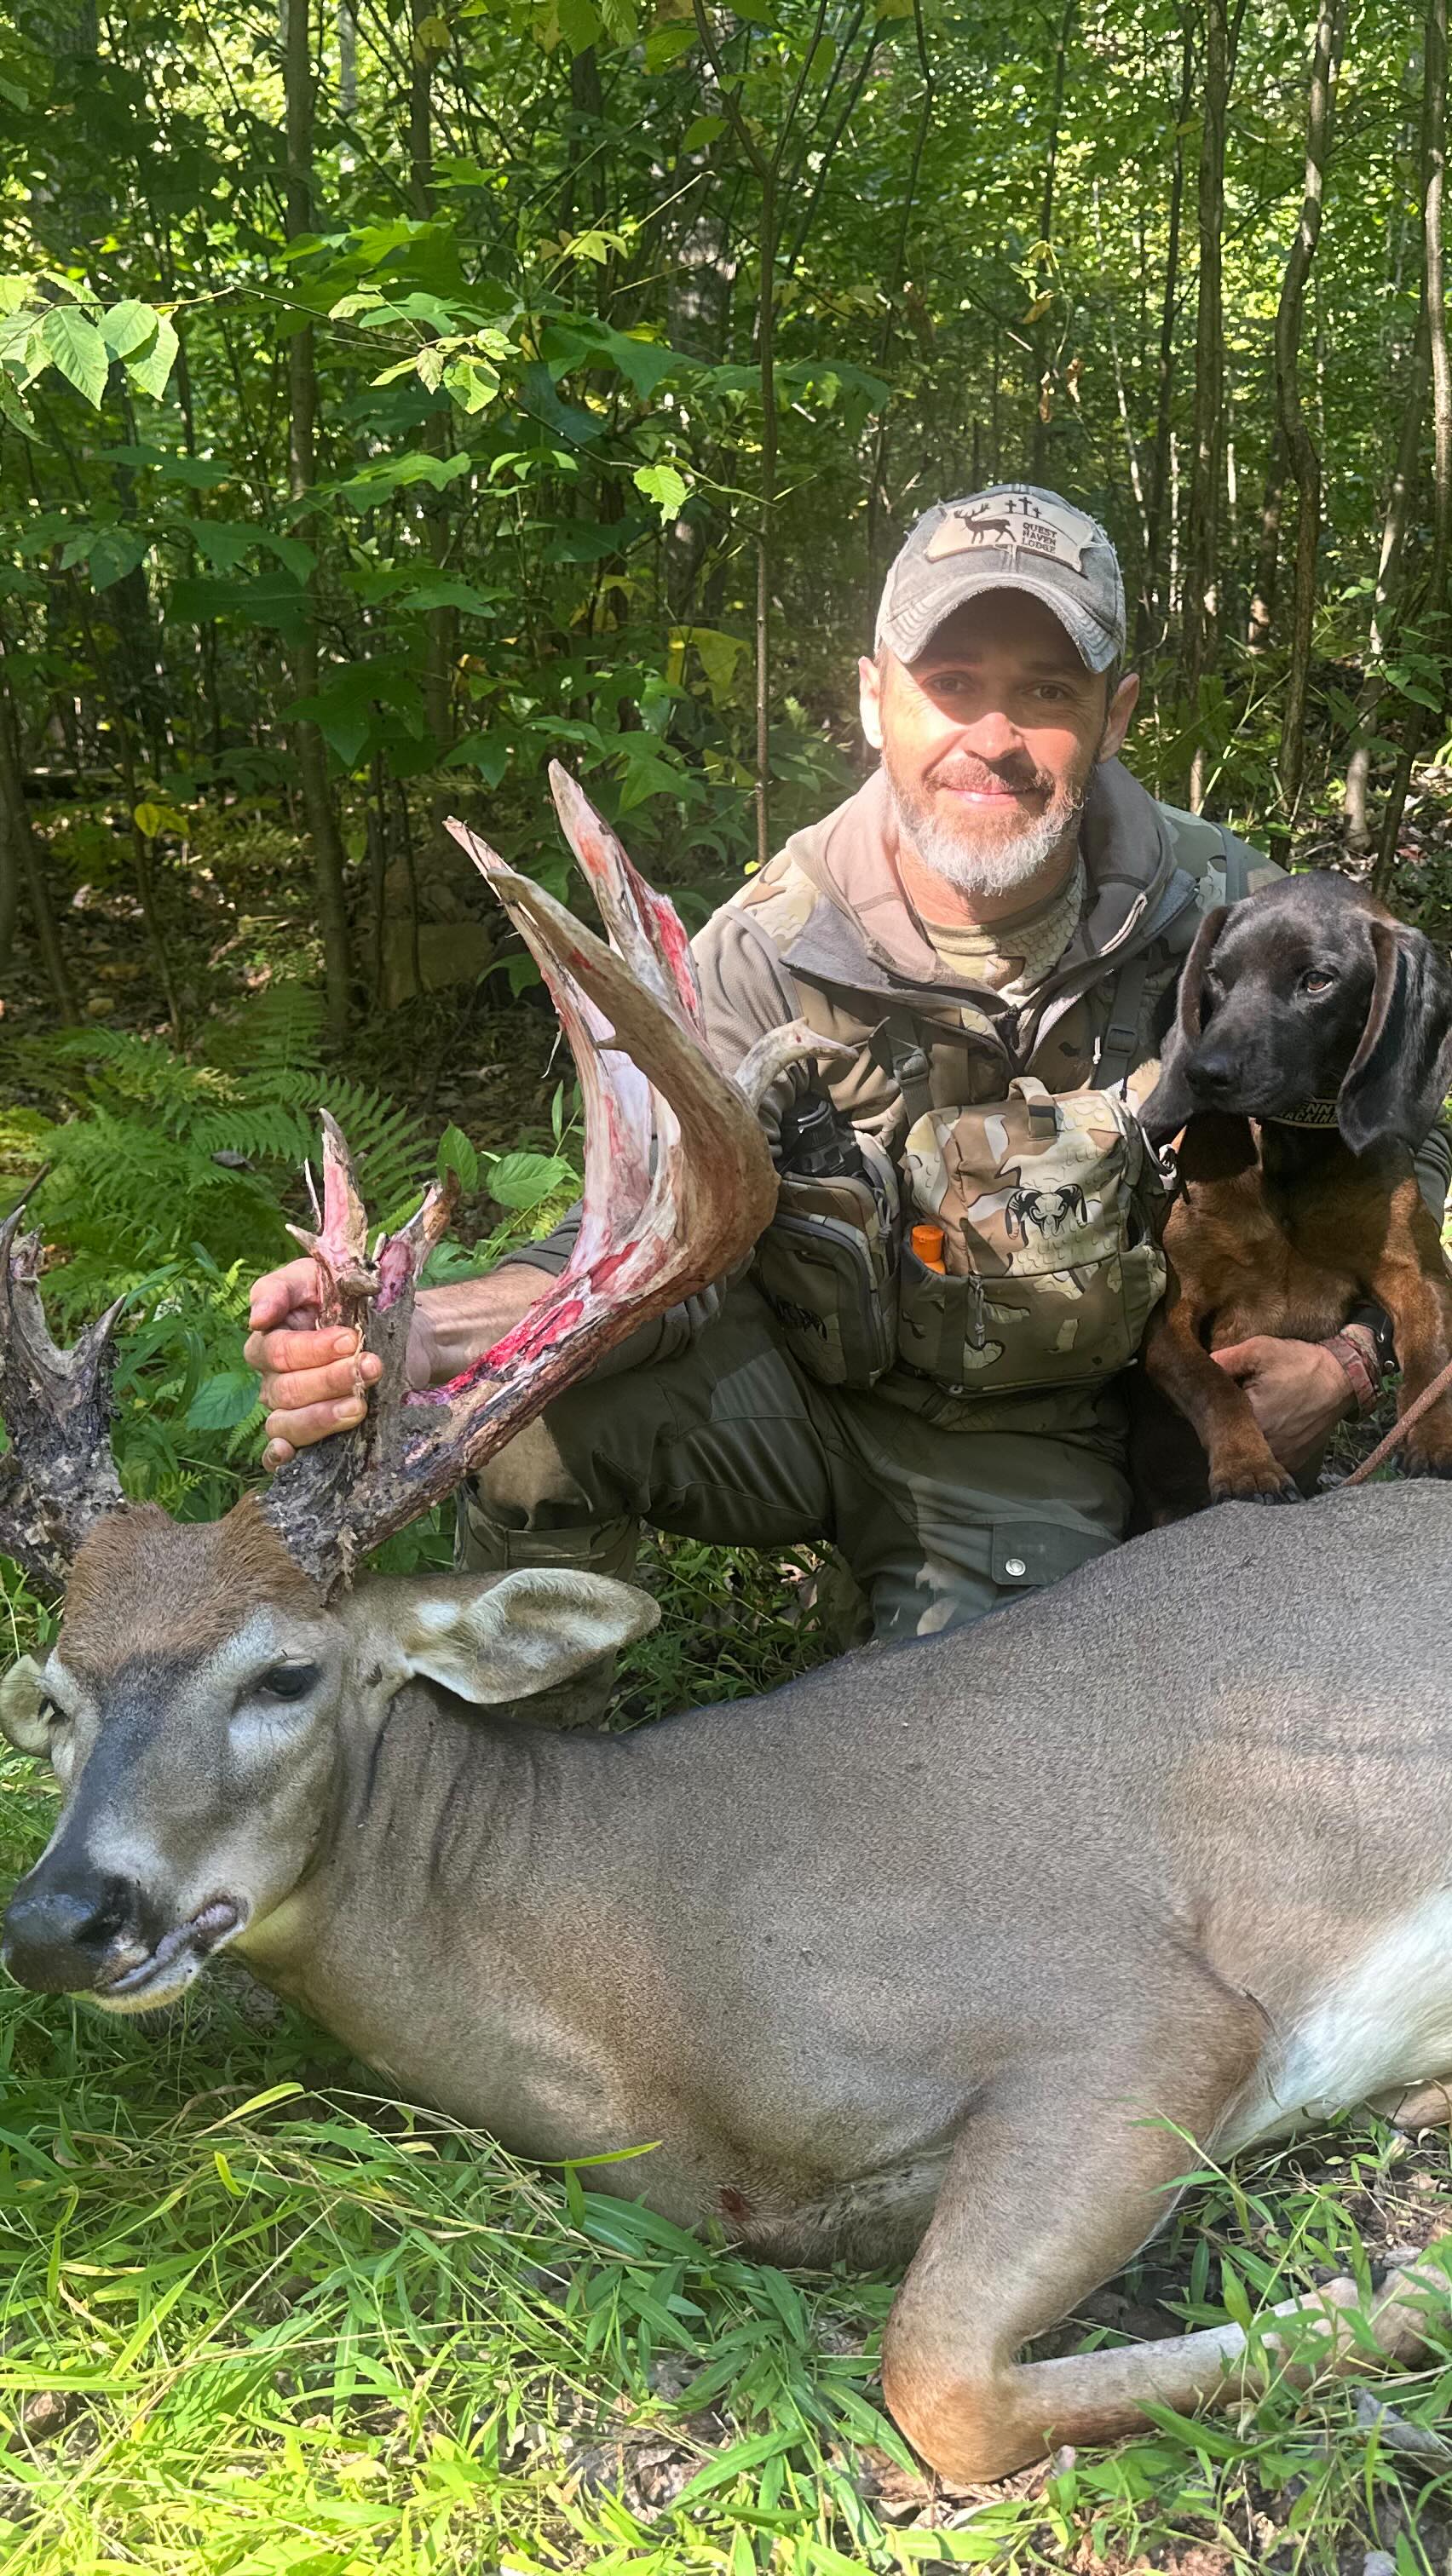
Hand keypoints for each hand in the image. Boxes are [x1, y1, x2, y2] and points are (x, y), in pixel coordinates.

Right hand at [243, 1259, 433, 1470]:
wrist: (404, 1334)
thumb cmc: (355, 1301)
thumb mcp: (319, 1278)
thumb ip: (282, 1290)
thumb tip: (256, 1318)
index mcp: (271, 1339)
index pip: (276, 1351)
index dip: (312, 1349)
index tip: (352, 1339)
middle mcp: (273, 1378)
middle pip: (285, 1389)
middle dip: (330, 1379)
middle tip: (369, 1366)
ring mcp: (288, 1409)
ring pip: (286, 1423)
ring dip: (323, 1415)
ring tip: (359, 1406)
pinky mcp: (310, 1434)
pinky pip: (278, 1453)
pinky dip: (278, 1456)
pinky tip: (290, 1455)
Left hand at [1210, 1336, 1353, 1472]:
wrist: (1342, 1378)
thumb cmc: (1301, 1362)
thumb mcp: (1260, 1350)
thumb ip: (1226, 1360)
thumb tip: (1201, 1368)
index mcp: (1252, 1419)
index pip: (1217, 1424)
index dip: (1214, 1413)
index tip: (1215, 1402)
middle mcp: (1266, 1445)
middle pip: (1233, 1442)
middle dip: (1230, 1429)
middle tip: (1238, 1408)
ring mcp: (1281, 1456)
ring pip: (1251, 1454)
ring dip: (1247, 1442)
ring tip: (1255, 1419)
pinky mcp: (1293, 1461)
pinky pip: (1269, 1460)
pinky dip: (1265, 1449)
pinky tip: (1269, 1430)